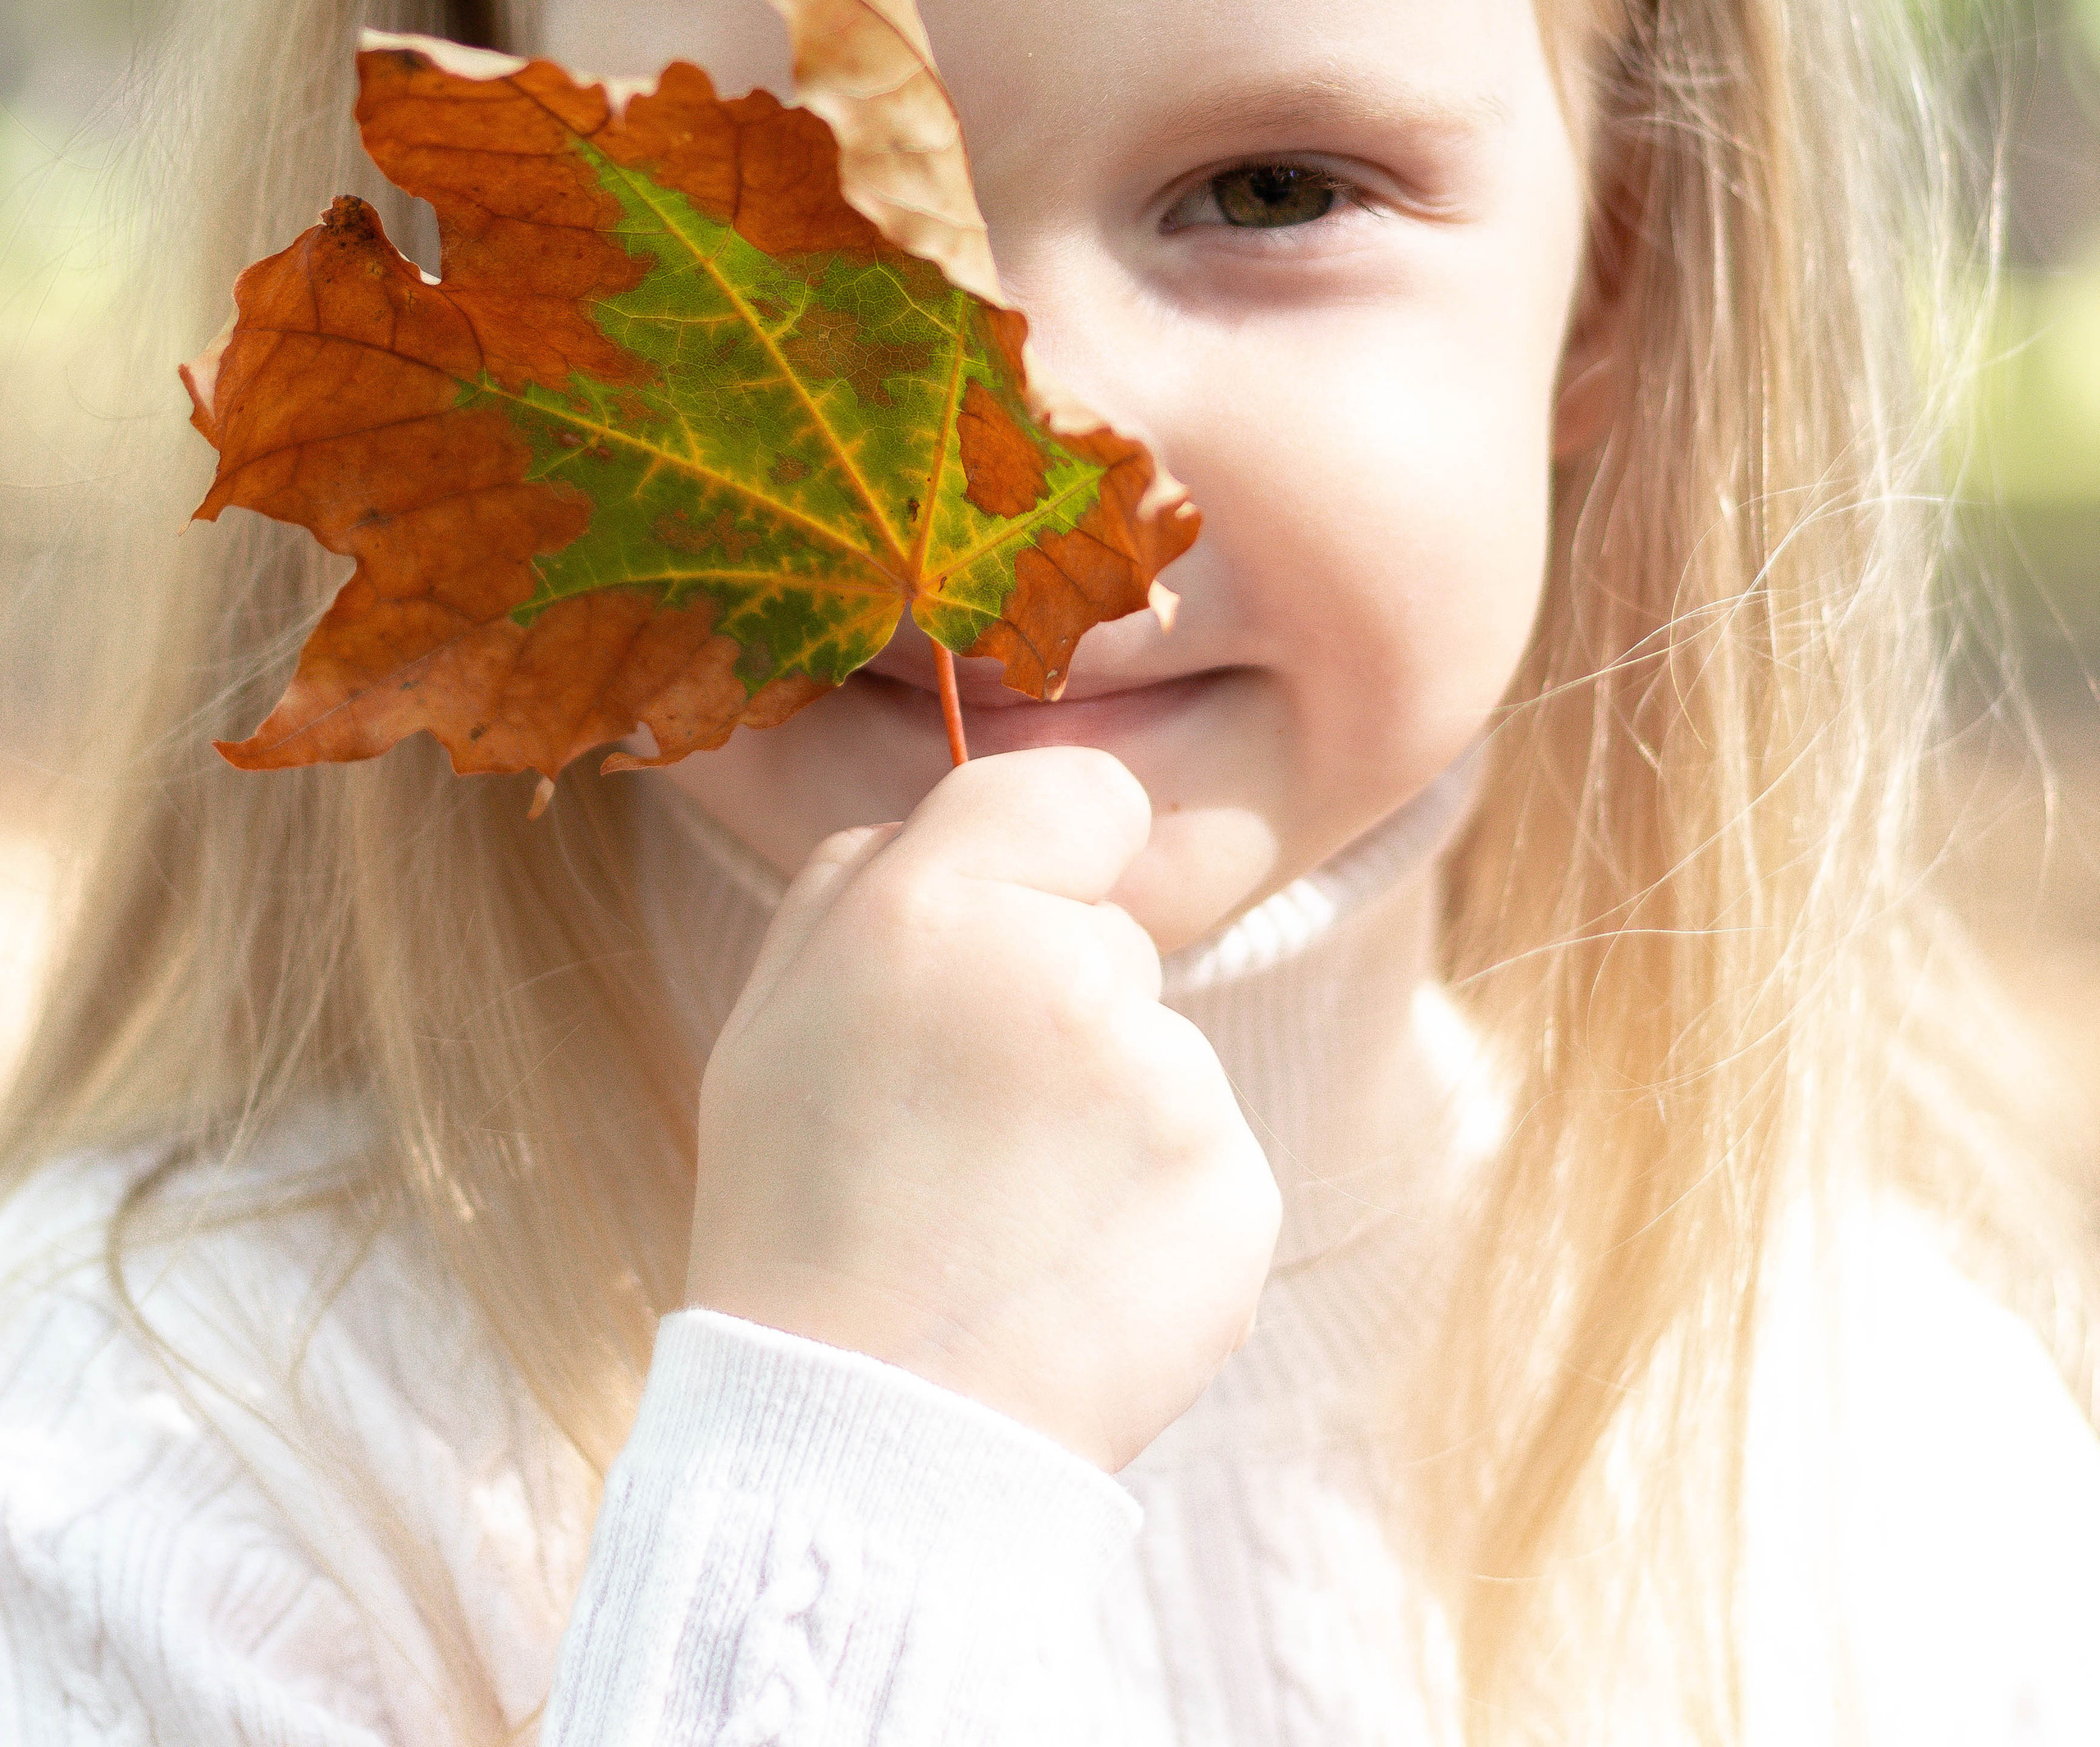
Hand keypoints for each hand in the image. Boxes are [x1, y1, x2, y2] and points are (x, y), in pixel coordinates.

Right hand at [685, 748, 1280, 1470]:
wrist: (866, 1442)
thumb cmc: (802, 1216)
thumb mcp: (771, 1012)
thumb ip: (866, 875)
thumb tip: (969, 821)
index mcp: (937, 909)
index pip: (1083, 791)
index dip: (1050, 854)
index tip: (1009, 930)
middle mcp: (1068, 973)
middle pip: (1113, 935)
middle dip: (1058, 1001)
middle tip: (962, 1126)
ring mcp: (1168, 1084)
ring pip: (1158, 1049)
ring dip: (1104, 1111)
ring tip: (1002, 1217)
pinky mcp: (1236, 1187)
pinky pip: (1200, 1152)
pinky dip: (1151, 1202)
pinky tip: (1063, 1269)